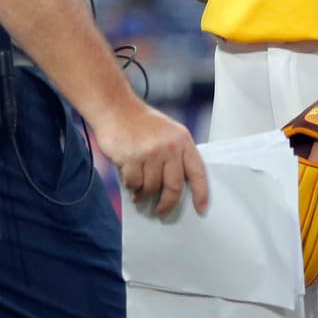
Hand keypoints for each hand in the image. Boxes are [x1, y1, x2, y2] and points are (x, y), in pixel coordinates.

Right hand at [94, 103, 208, 216]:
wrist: (116, 108)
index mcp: (183, 140)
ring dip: (144, 192)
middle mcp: (170, 146)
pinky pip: (134, 183)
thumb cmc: (141, 123)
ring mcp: (151, 152)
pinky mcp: (133, 158)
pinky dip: (131, 184)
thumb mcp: (168, 133)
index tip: (201, 208)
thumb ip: (176, 156)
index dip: (201, 193)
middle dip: (167, 203)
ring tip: (138, 186)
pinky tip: (128, 175)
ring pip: (152, 187)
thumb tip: (177, 189)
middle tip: (161, 210)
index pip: (198, 172)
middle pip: (174, 187)